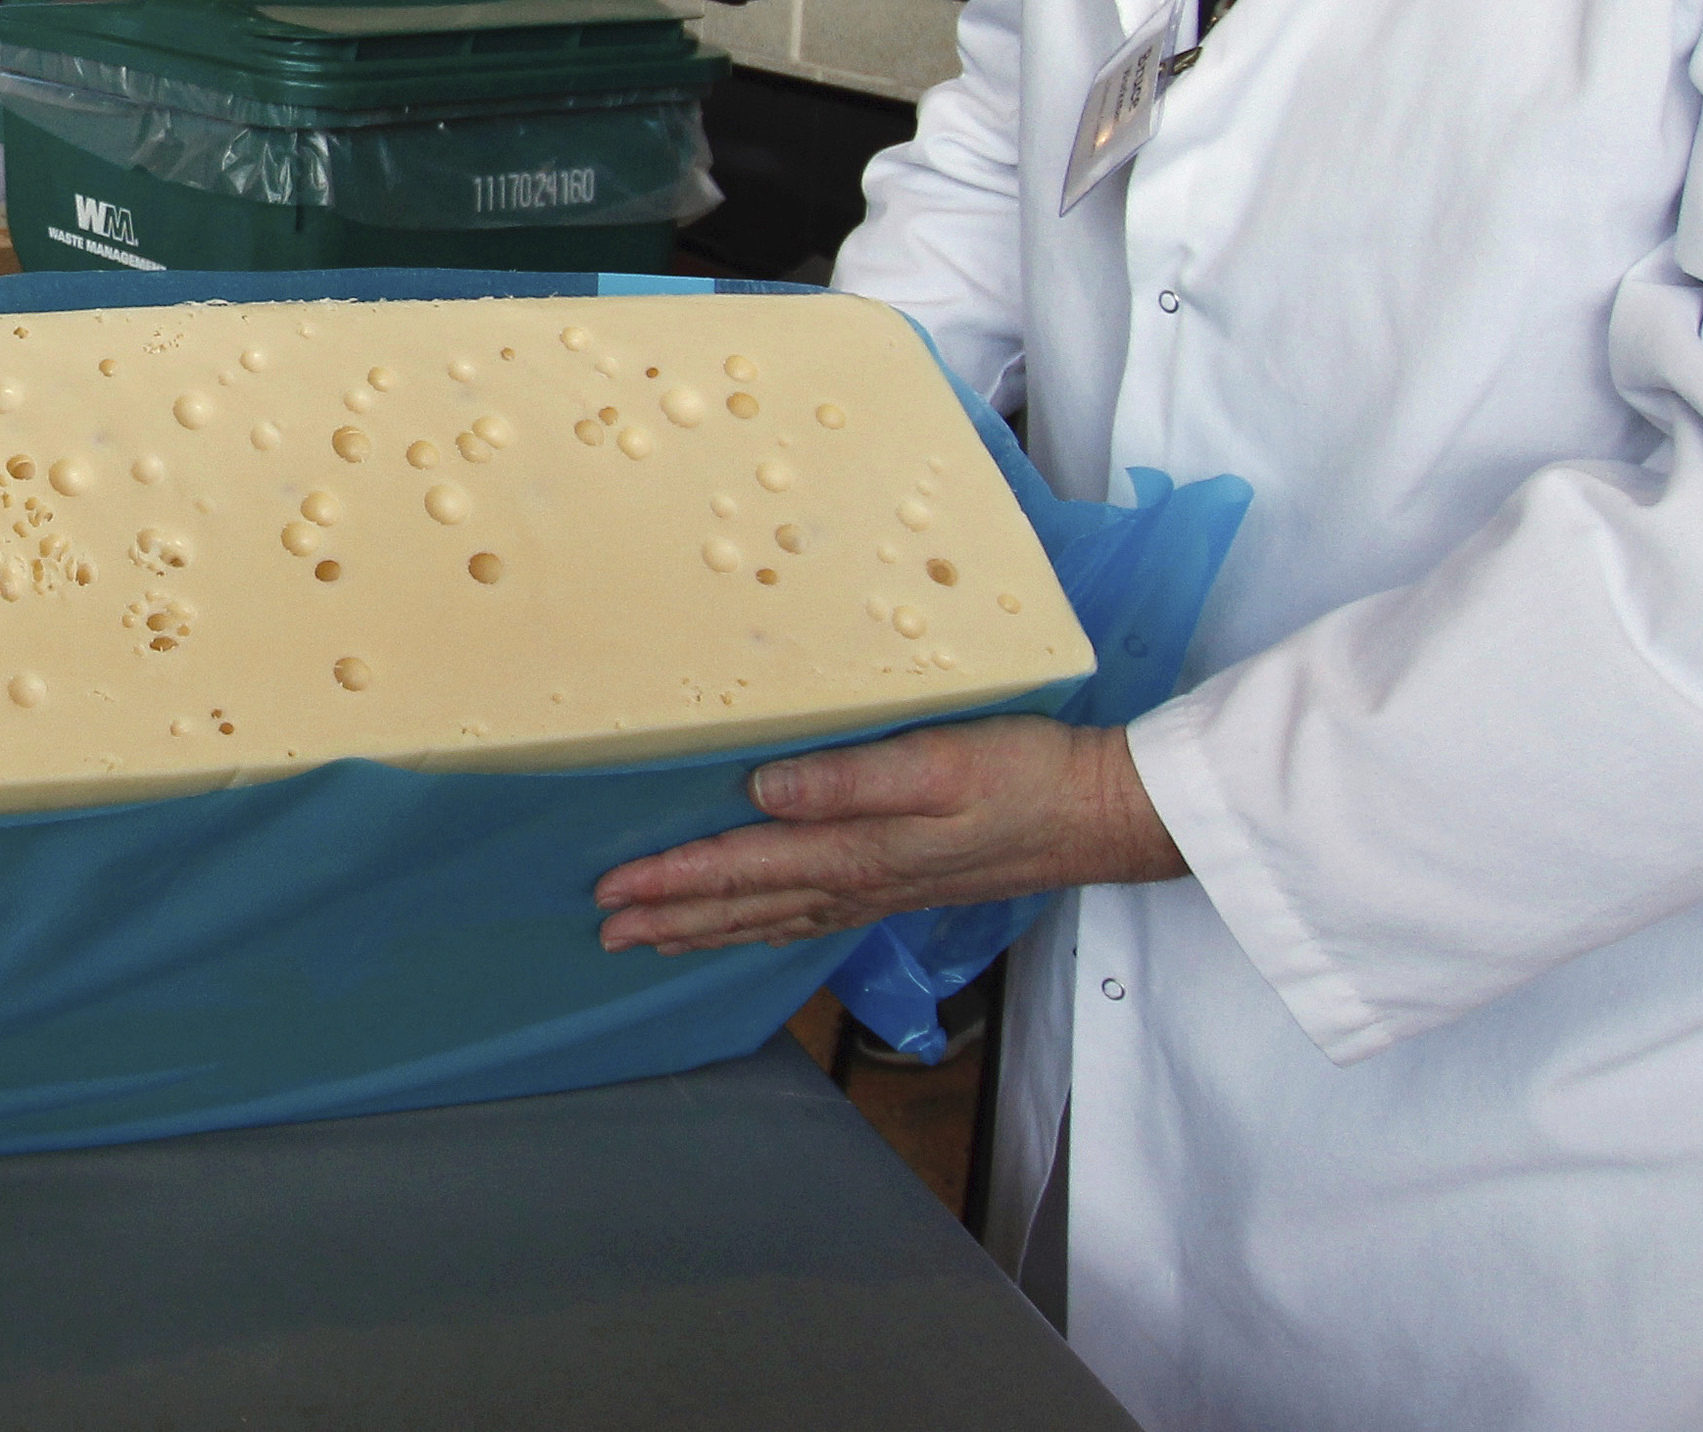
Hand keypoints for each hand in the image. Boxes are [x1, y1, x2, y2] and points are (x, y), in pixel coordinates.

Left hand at [589, 719, 1184, 955]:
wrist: (1097, 813)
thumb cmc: (1022, 776)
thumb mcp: (935, 763)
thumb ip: (846, 778)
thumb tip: (759, 790)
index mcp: (853, 849)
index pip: (738, 868)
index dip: (669, 880)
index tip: (608, 890)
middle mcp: (855, 880)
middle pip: (741, 905)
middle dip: (669, 916)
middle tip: (604, 931)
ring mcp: (878, 889)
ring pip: (769, 917)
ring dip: (706, 928)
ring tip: (651, 939)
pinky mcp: (902, 884)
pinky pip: (809, 916)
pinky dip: (764, 926)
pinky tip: (752, 927)